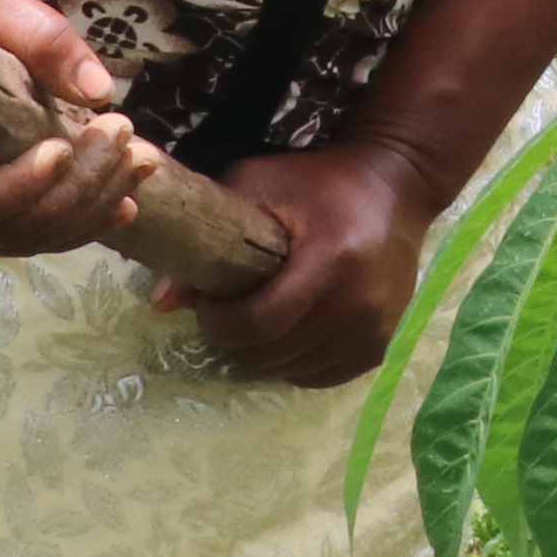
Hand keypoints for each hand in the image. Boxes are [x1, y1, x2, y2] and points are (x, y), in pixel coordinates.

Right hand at [0, 0, 154, 259]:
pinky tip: (125, 196)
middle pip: (2, 229)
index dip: (15, 188)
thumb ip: (36, 37)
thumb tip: (98, 91)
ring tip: (140, 159)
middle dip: (75, 191)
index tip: (63, 147)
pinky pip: (27, 231)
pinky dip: (80, 218)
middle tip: (123, 135)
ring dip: (90, 205)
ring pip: (22, 237)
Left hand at [168, 137, 436, 385]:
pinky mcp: (383, 343)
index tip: (208, 306)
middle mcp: (359, 303)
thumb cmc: (318, 181)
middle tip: (226, 313)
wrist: (396, 186)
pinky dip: (295, 363)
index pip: (261, 324)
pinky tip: (286, 334)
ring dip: (264, 354)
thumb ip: (209, 236)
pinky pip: (322, 376)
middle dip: (236, 340)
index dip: (221, 324)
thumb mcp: (258, 187)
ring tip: (255, 321)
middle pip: (274, 352)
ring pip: (295, 370)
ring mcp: (377, 328)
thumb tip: (160, 303)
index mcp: (331, 262)